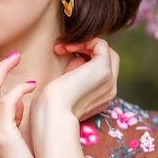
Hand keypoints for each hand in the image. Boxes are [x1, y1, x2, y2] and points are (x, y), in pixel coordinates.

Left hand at [30, 37, 118, 157]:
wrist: (51, 116)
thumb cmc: (48, 109)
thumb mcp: (62, 91)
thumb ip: (72, 76)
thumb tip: (76, 60)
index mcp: (101, 98)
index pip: (101, 70)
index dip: (84, 59)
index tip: (62, 58)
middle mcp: (109, 90)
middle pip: (108, 59)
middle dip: (87, 49)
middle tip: (64, 49)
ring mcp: (109, 81)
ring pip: (105, 51)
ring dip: (84, 43)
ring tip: (62, 48)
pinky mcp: (103, 70)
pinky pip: (101, 45)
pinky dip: (84, 41)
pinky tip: (65, 48)